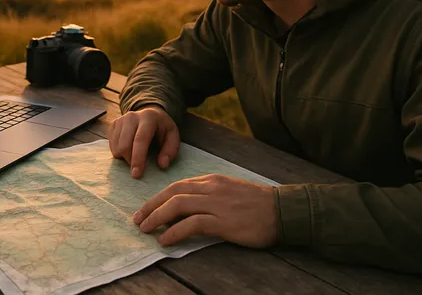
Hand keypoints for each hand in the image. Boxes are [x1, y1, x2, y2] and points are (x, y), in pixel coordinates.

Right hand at [109, 105, 179, 178]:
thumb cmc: (162, 129)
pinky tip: (129, 148)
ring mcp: (120, 120)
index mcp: (148, 118)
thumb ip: (170, 150)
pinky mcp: (113, 125)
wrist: (150, 114)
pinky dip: (119, 152)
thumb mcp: (173, 136)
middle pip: (124, 145)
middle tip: (139, 165)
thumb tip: (162, 164)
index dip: (138, 158)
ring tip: (135, 154)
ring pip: (116, 147)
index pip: (140, 140)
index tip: (136, 174)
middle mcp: (132, 117)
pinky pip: (111, 146)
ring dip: (125, 157)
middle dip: (130, 161)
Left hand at [132, 174, 279, 247]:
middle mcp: (211, 188)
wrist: (283, 210)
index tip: (146, 209)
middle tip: (138, 220)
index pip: (177, 185)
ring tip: (146, 230)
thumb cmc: (258, 205)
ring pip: (177, 205)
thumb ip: (209, 196)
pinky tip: (166, 240)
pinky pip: (192, 224)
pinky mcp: (223, 221)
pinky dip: (174, 232)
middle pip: (172, 193)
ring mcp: (216, 204)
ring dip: (157, 218)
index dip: (158, 197)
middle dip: (151, 206)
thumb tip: (186, 208)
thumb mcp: (230, 192)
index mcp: (212, 180)